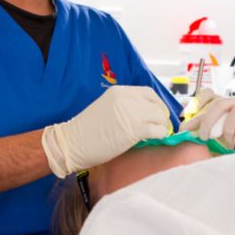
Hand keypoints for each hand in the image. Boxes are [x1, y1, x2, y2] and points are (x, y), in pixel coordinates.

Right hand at [42, 86, 170, 177]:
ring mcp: (132, 113)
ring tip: (157, 134)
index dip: (157, 104)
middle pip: (156, 105)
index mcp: (119, 92)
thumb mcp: (107, 108)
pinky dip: (160, 135)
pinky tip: (153, 139)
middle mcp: (127, 98)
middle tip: (161, 127)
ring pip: (160, 117)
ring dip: (161, 127)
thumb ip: (125, 107)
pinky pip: (158, 130)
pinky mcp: (135, 130)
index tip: (159, 114)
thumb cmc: (86, 130)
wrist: (73, 142)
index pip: (148, 93)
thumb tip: (146, 115)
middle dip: (162, 117)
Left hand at [180, 92, 234, 146]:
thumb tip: (209, 135)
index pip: (210, 97)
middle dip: (203, 120)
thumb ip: (232, 123)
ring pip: (230, 112)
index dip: (196, 107)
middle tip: (198, 136)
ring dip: (221, 129)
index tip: (185, 122)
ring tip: (221, 142)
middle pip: (217, 104)